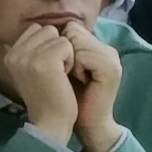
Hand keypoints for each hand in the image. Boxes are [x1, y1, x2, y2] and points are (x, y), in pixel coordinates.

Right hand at [0, 16, 81, 143]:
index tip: (51, 68)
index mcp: (10, 54)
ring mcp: (27, 56)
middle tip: (56, 72)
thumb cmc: (49, 98)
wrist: (50, 123)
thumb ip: (35, 49)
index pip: (36, 29)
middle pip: (48, 29)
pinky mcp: (43, 61)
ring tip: (59, 75)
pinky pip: (66, 45)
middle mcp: (14, 53)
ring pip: (58, 36)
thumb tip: (48, 28)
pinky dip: (71, 60)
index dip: (50, 45)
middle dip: (59, 47)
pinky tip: (64, 77)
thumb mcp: (34, 70)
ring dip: (66, 54)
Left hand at [64, 22, 124, 151]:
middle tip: (66, 73)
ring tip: (72, 77)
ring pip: (77, 40)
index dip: (58, 44)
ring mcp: (111, 58)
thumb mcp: (60, 67)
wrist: (83, 124)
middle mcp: (107, 49)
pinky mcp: (110, 69)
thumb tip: (40, 29)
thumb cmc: (66, 97)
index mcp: (97, 47)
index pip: (72, 27)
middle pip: (74, 30)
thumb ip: (58, 47)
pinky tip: (79, 80)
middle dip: (62, 50)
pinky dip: (75, 67)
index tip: (60, 66)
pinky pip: (83, 54)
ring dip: (67, 59)